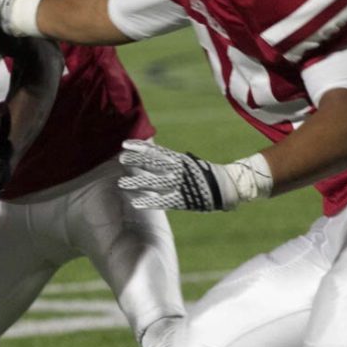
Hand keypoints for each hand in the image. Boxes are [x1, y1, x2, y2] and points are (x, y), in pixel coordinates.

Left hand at [117, 140, 238, 210]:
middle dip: (135, 161)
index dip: (139, 147)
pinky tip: (135, 202)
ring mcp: (179, 184)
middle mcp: (178, 170)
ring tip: (121, 183)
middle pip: (152, 164)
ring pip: (153, 182)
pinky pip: (162, 200)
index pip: (155, 150)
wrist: (225, 187)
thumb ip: (169, 161)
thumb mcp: (186, 162)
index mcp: (179, 160)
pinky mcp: (182, 199)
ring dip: (136, 182)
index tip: (125, 144)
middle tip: (121, 159)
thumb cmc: (201, 174)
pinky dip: (148, 201)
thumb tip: (149, 155)